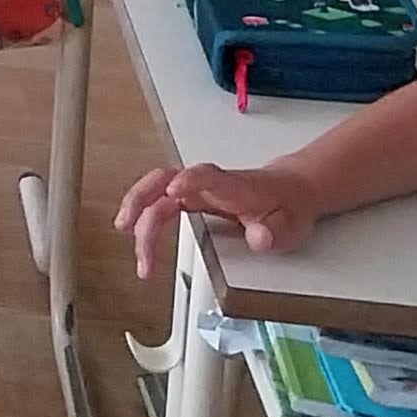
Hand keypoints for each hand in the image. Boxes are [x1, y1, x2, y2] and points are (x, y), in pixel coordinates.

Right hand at [116, 159, 321, 281]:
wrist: (290, 191)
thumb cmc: (287, 207)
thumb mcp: (291, 226)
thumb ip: (274, 233)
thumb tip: (259, 239)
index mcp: (235, 188)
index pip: (208, 177)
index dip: (189, 182)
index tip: (174, 192)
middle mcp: (210, 184)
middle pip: (167, 179)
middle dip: (144, 199)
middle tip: (131, 228)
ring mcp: (198, 189)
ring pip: (157, 187)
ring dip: (136, 206)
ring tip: (125, 231)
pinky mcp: (192, 196)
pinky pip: (160, 199)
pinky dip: (143, 212)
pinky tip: (134, 230)